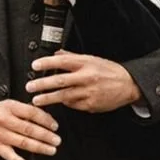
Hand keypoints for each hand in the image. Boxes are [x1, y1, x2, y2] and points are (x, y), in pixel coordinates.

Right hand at [0, 100, 60, 159]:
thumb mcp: (10, 105)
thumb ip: (26, 110)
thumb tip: (47, 118)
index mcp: (10, 107)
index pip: (32, 113)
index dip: (46, 120)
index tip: (55, 126)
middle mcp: (4, 120)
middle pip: (29, 129)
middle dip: (46, 135)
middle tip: (57, 140)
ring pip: (22, 142)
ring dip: (39, 147)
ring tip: (51, 149)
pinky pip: (7, 154)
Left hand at [27, 51, 141, 113]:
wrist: (129, 85)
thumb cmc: (109, 71)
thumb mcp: (92, 59)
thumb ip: (72, 57)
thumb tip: (55, 54)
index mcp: (86, 63)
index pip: (63, 61)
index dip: (47, 63)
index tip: (35, 65)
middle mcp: (86, 77)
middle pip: (60, 81)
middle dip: (42, 85)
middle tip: (30, 87)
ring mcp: (88, 92)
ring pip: (64, 96)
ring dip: (48, 99)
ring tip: (37, 100)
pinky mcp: (90, 105)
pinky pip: (73, 105)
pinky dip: (65, 104)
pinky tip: (60, 102)